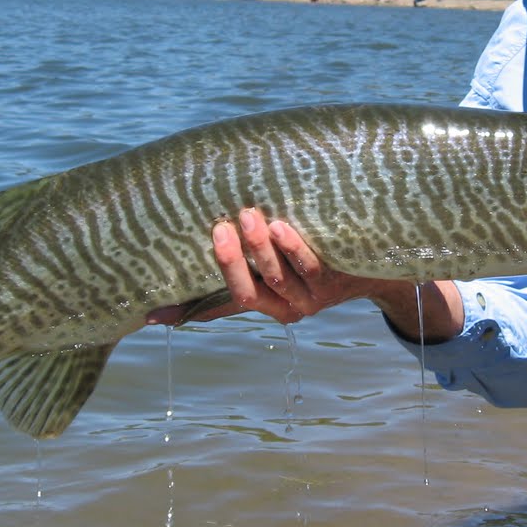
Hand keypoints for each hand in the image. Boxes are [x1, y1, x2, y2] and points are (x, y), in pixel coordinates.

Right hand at [145, 208, 370, 326]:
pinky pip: (311, 266)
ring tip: (249, 215)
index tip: (152, 311)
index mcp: (266, 306)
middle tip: (220, 226)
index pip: (220, 307)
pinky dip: (294, 246)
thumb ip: (238, 275)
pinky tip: (281, 226)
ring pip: (278, 276)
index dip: (187, 310)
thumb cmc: (314, 263)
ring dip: (261, 247)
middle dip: (231, 260)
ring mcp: (312, 298)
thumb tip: (178, 287)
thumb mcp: (276, 272)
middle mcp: (286, 308)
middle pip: (248, 291)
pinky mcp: (335, 282)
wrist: (375, 268)